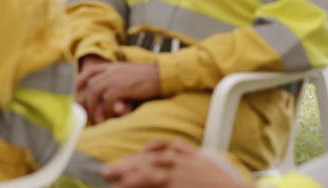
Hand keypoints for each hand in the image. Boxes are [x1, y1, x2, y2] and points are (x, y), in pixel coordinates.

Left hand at [76, 61, 160, 123]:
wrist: (162, 75)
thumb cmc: (149, 79)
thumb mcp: (130, 75)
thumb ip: (119, 81)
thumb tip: (111, 96)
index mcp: (113, 66)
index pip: (91, 71)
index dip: (81, 81)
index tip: (78, 92)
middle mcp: (111, 71)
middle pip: (90, 84)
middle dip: (85, 100)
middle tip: (85, 114)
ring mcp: (115, 78)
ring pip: (94, 93)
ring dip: (93, 108)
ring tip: (97, 121)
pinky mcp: (120, 88)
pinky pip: (106, 101)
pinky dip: (104, 111)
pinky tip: (106, 119)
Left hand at [105, 141, 246, 187]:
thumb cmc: (220, 179)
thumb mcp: (204, 158)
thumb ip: (187, 151)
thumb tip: (172, 145)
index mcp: (183, 157)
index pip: (153, 154)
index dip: (134, 159)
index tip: (120, 165)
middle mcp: (179, 166)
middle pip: (147, 164)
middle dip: (126, 168)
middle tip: (107, 172)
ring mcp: (179, 180)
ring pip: (149, 177)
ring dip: (130, 179)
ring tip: (114, 182)